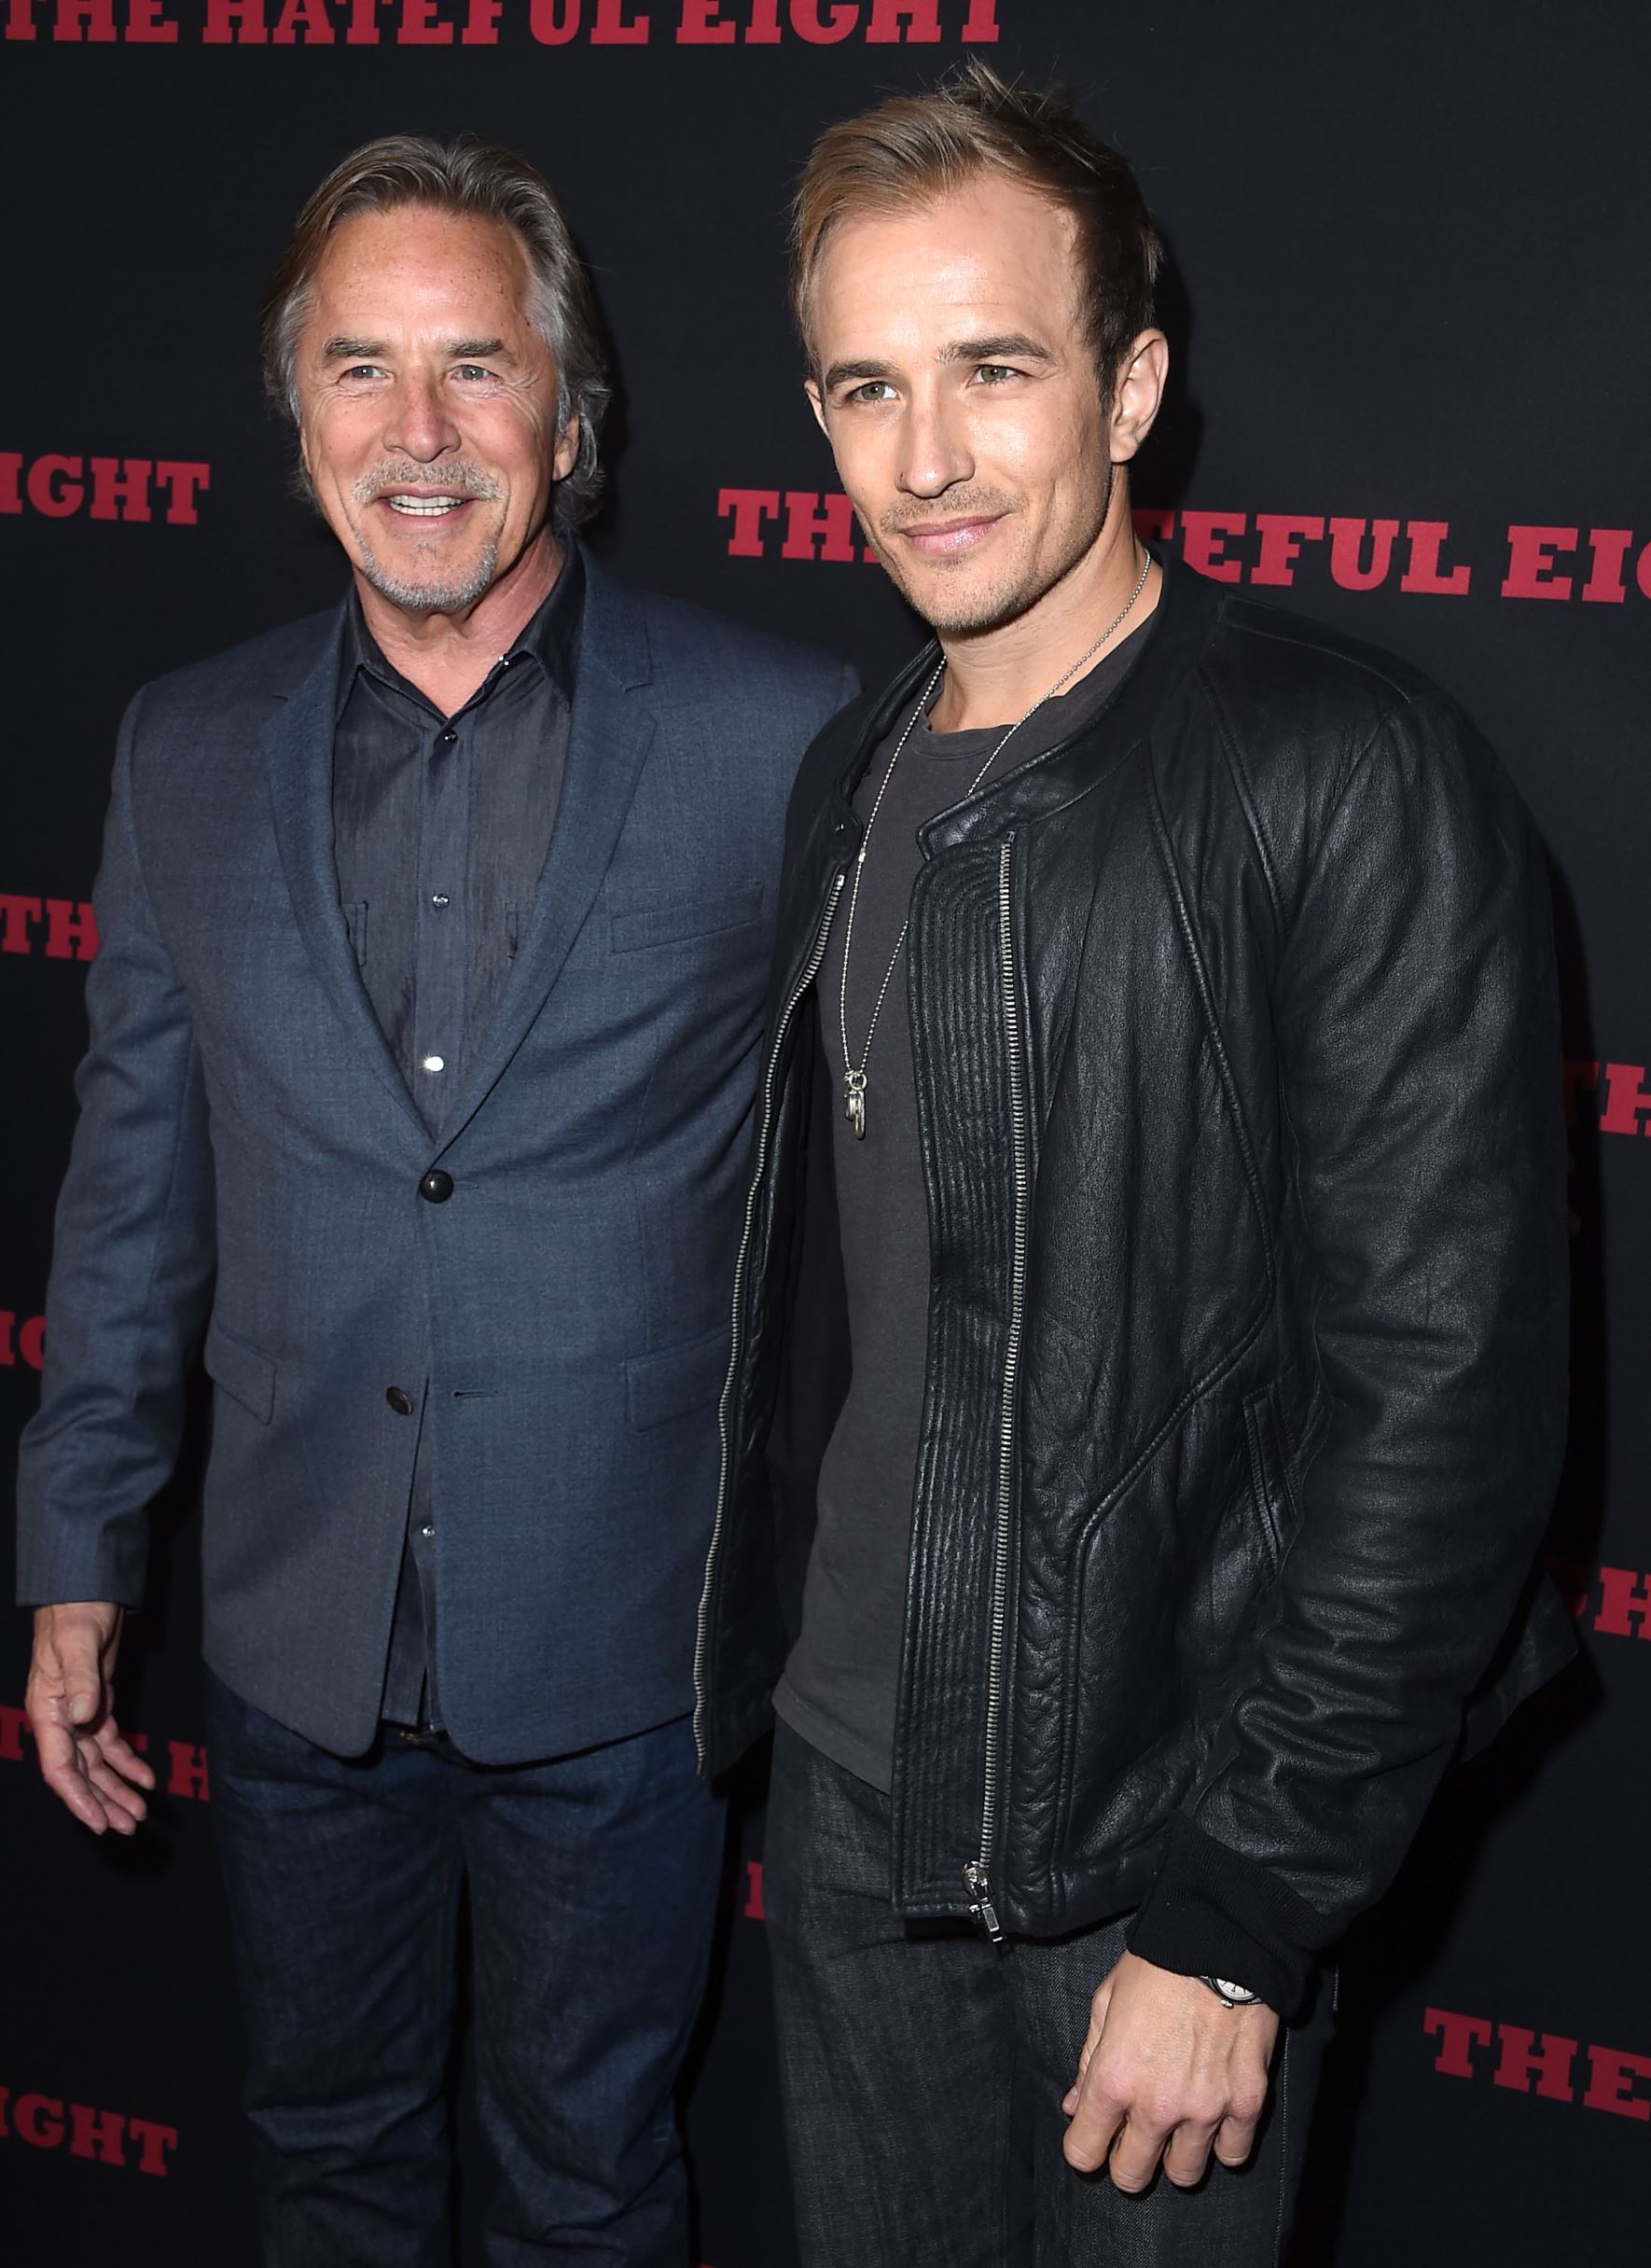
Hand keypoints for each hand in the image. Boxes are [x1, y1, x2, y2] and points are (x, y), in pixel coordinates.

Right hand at [25, 1602, 154, 1835]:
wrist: (85, 1592)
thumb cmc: (75, 1614)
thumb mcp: (78, 1644)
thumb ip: (80, 1681)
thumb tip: (81, 1717)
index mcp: (48, 1711)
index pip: (60, 1768)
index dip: (79, 1799)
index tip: (100, 1823)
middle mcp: (60, 1718)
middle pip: (80, 1773)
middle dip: (102, 1802)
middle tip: (128, 1826)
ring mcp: (78, 1713)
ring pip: (96, 1763)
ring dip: (116, 1788)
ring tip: (139, 1812)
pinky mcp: (97, 1703)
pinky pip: (110, 1743)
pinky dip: (127, 1761)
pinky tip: (145, 1778)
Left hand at [1062, 1950, 1278, 2190]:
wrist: (1221, 1942)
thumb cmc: (1157, 1966)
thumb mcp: (1106, 2001)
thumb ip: (1089, 2060)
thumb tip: (1075, 2105)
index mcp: (1114, 2078)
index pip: (1083, 2153)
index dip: (1084, 2147)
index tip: (1094, 2137)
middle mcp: (1157, 2105)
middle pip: (1132, 2176)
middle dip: (1127, 2161)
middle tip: (1135, 2137)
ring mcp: (1205, 2109)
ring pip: (1185, 2175)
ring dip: (1176, 2155)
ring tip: (1178, 2125)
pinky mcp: (1247, 2103)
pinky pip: (1233, 2155)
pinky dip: (1223, 2144)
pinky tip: (1216, 2118)